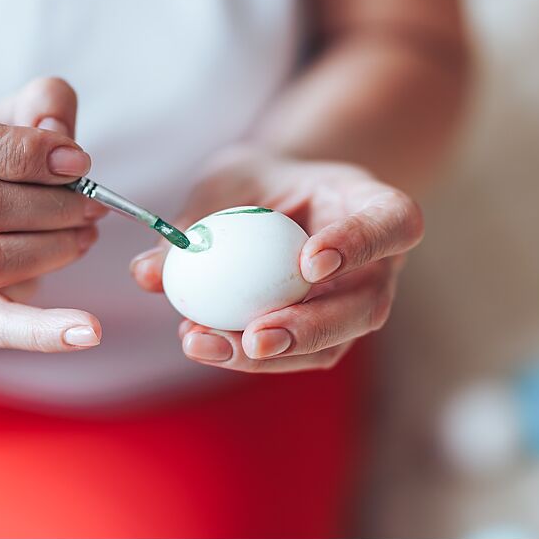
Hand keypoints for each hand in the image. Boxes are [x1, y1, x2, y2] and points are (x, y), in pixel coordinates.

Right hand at [0, 77, 106, 351]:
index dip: (25, 152)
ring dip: (55, 250)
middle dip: (52, 207)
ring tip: (85, 235)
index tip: (78, 163)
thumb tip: (59, 136)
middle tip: (93, 205)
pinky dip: (44, 332)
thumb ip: (39, 106)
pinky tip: (88, 333)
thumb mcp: (6, 116)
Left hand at [130, 147, 422, 371]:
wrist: (271, 202)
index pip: (393, 224)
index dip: (361, 244)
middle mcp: (377, 264)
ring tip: (201, 344)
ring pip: (332, 345)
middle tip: (256, 337)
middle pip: (368, 306)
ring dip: (270, 356)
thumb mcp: (226, 182)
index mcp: (372, 205)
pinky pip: (294, 357)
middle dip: (312, 328)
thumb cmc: (257, 181)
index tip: (310, 261)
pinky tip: (200, 341)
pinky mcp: (322, 336)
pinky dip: (246, 355)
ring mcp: (353, 305)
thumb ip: (195, 219)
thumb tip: (145, 274)